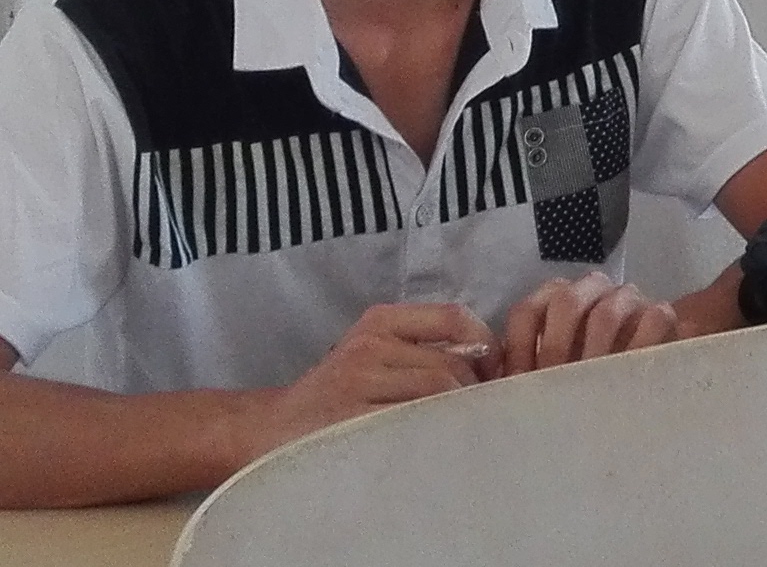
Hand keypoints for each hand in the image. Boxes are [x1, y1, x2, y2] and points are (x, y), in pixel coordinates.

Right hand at [257, 302, 491, 449]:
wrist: (272, 429)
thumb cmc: (335, 397)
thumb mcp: (373, 355)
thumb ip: (422, 351)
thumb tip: (490, 364)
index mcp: (379, 321)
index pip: (452, 318)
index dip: (484, 345)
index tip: (495, 374)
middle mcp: (369, 344)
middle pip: (450, 366)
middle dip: (473, 394)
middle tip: (479, 418)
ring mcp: (357, 382)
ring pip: (435, 395)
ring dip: (456, 417)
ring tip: (458, 435)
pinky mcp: (350, 418)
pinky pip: (411, 423)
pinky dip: (431, 435)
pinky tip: (434, 448)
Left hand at [494, 273, 677, 374]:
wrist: (637, 384)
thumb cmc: (578, 390)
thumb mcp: (542, 384)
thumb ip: (517, 377)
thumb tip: (476, 394)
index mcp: (554, 305)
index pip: (528, 311)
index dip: (521, 345)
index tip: (521, 380)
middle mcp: (589, 294)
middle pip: (566, 300)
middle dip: (558, 346)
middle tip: (559, 380)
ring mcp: (628, 302)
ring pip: (610, 309)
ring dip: (599, 351)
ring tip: (595, 379)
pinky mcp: (663, 318)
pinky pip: (656, 317)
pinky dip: (643, 342)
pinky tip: (631, 369)